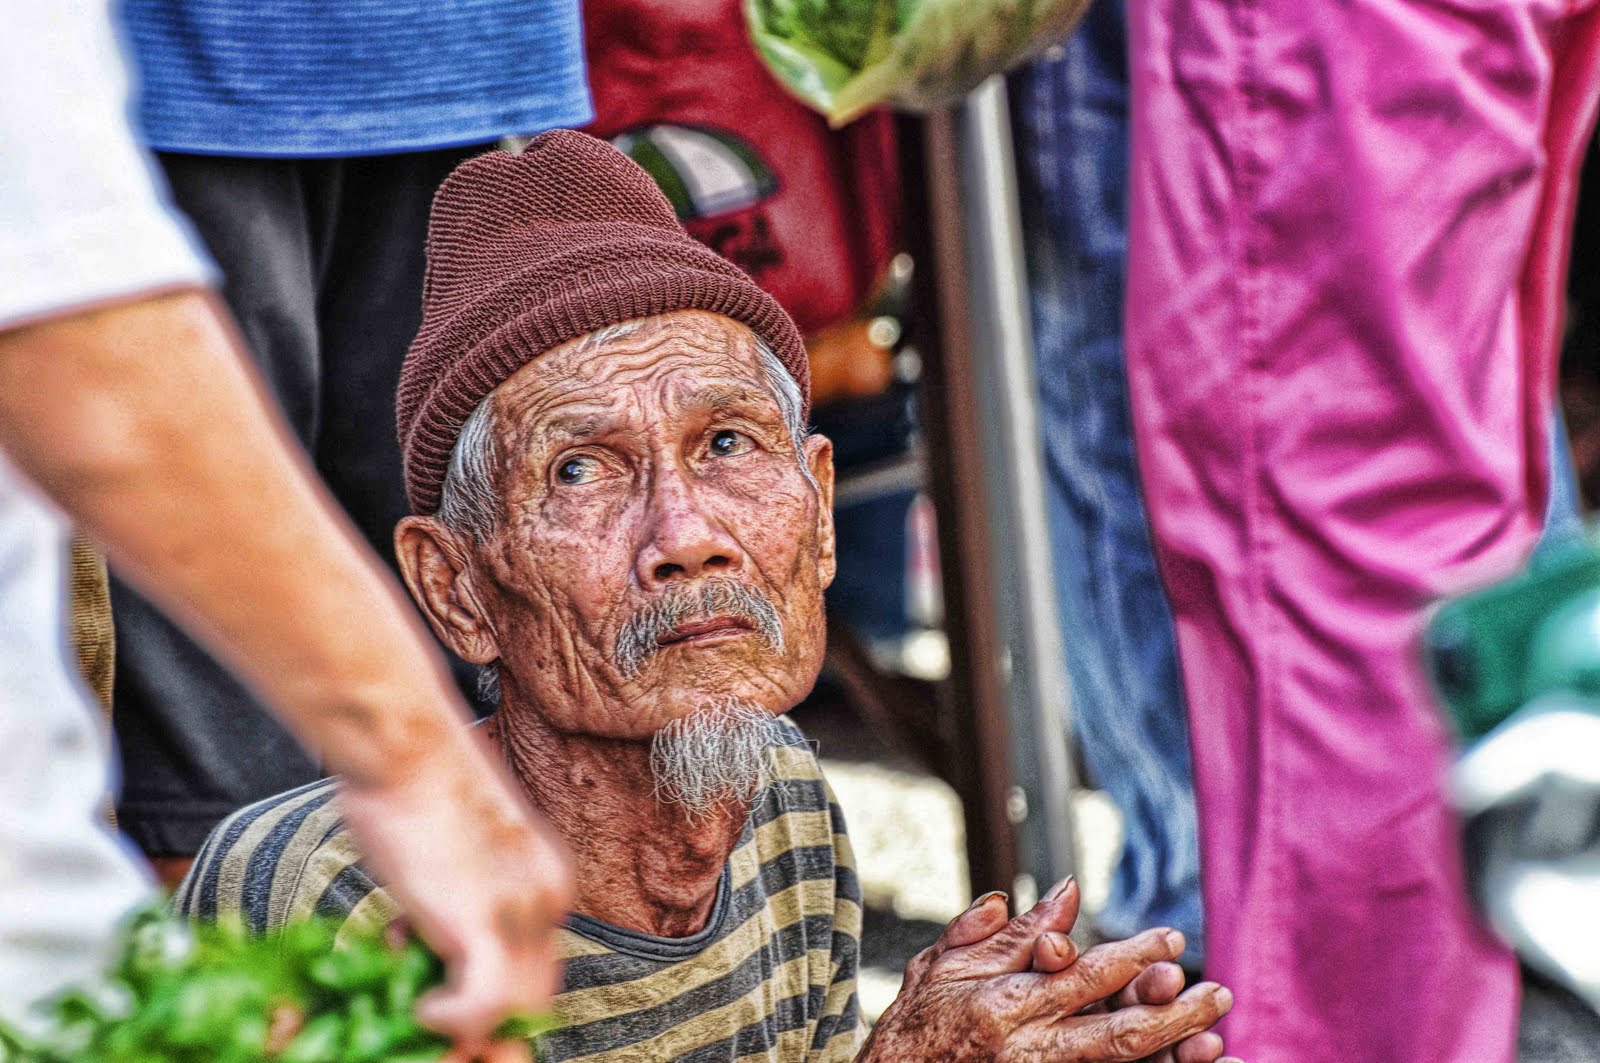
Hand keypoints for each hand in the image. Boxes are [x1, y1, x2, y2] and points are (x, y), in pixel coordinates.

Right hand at [336, 722, 573, 1058]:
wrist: (403, 742)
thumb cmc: (413, 780)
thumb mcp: (455, 847)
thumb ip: (458, 895)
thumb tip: (420, 939)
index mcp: (545, 877)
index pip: (537, 965)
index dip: (491, 993)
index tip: (441, 991)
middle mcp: (548, 896)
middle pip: (534, 996)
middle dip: (486, 1025)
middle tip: (432, 1018)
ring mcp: (523, 910)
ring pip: (515, 1011)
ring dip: (467, 1030)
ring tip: (420, 1014)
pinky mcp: (487, 922)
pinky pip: (484, 1007)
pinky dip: (451, 1021)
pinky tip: (421, 1007)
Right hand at [859, 879, 1233, 1061]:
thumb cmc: (913, 1026)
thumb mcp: (945, 967)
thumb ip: (1005, 932)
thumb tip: (1067, 892)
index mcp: (1000, 1004)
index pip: (1082, 976)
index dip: (1134, 958)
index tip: (1171, 941)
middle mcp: (1024, 1050)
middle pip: (1114, 1034)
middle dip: (1172, 1013)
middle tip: (1218, 992)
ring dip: (1170, 1056)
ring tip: (1214, 1040)